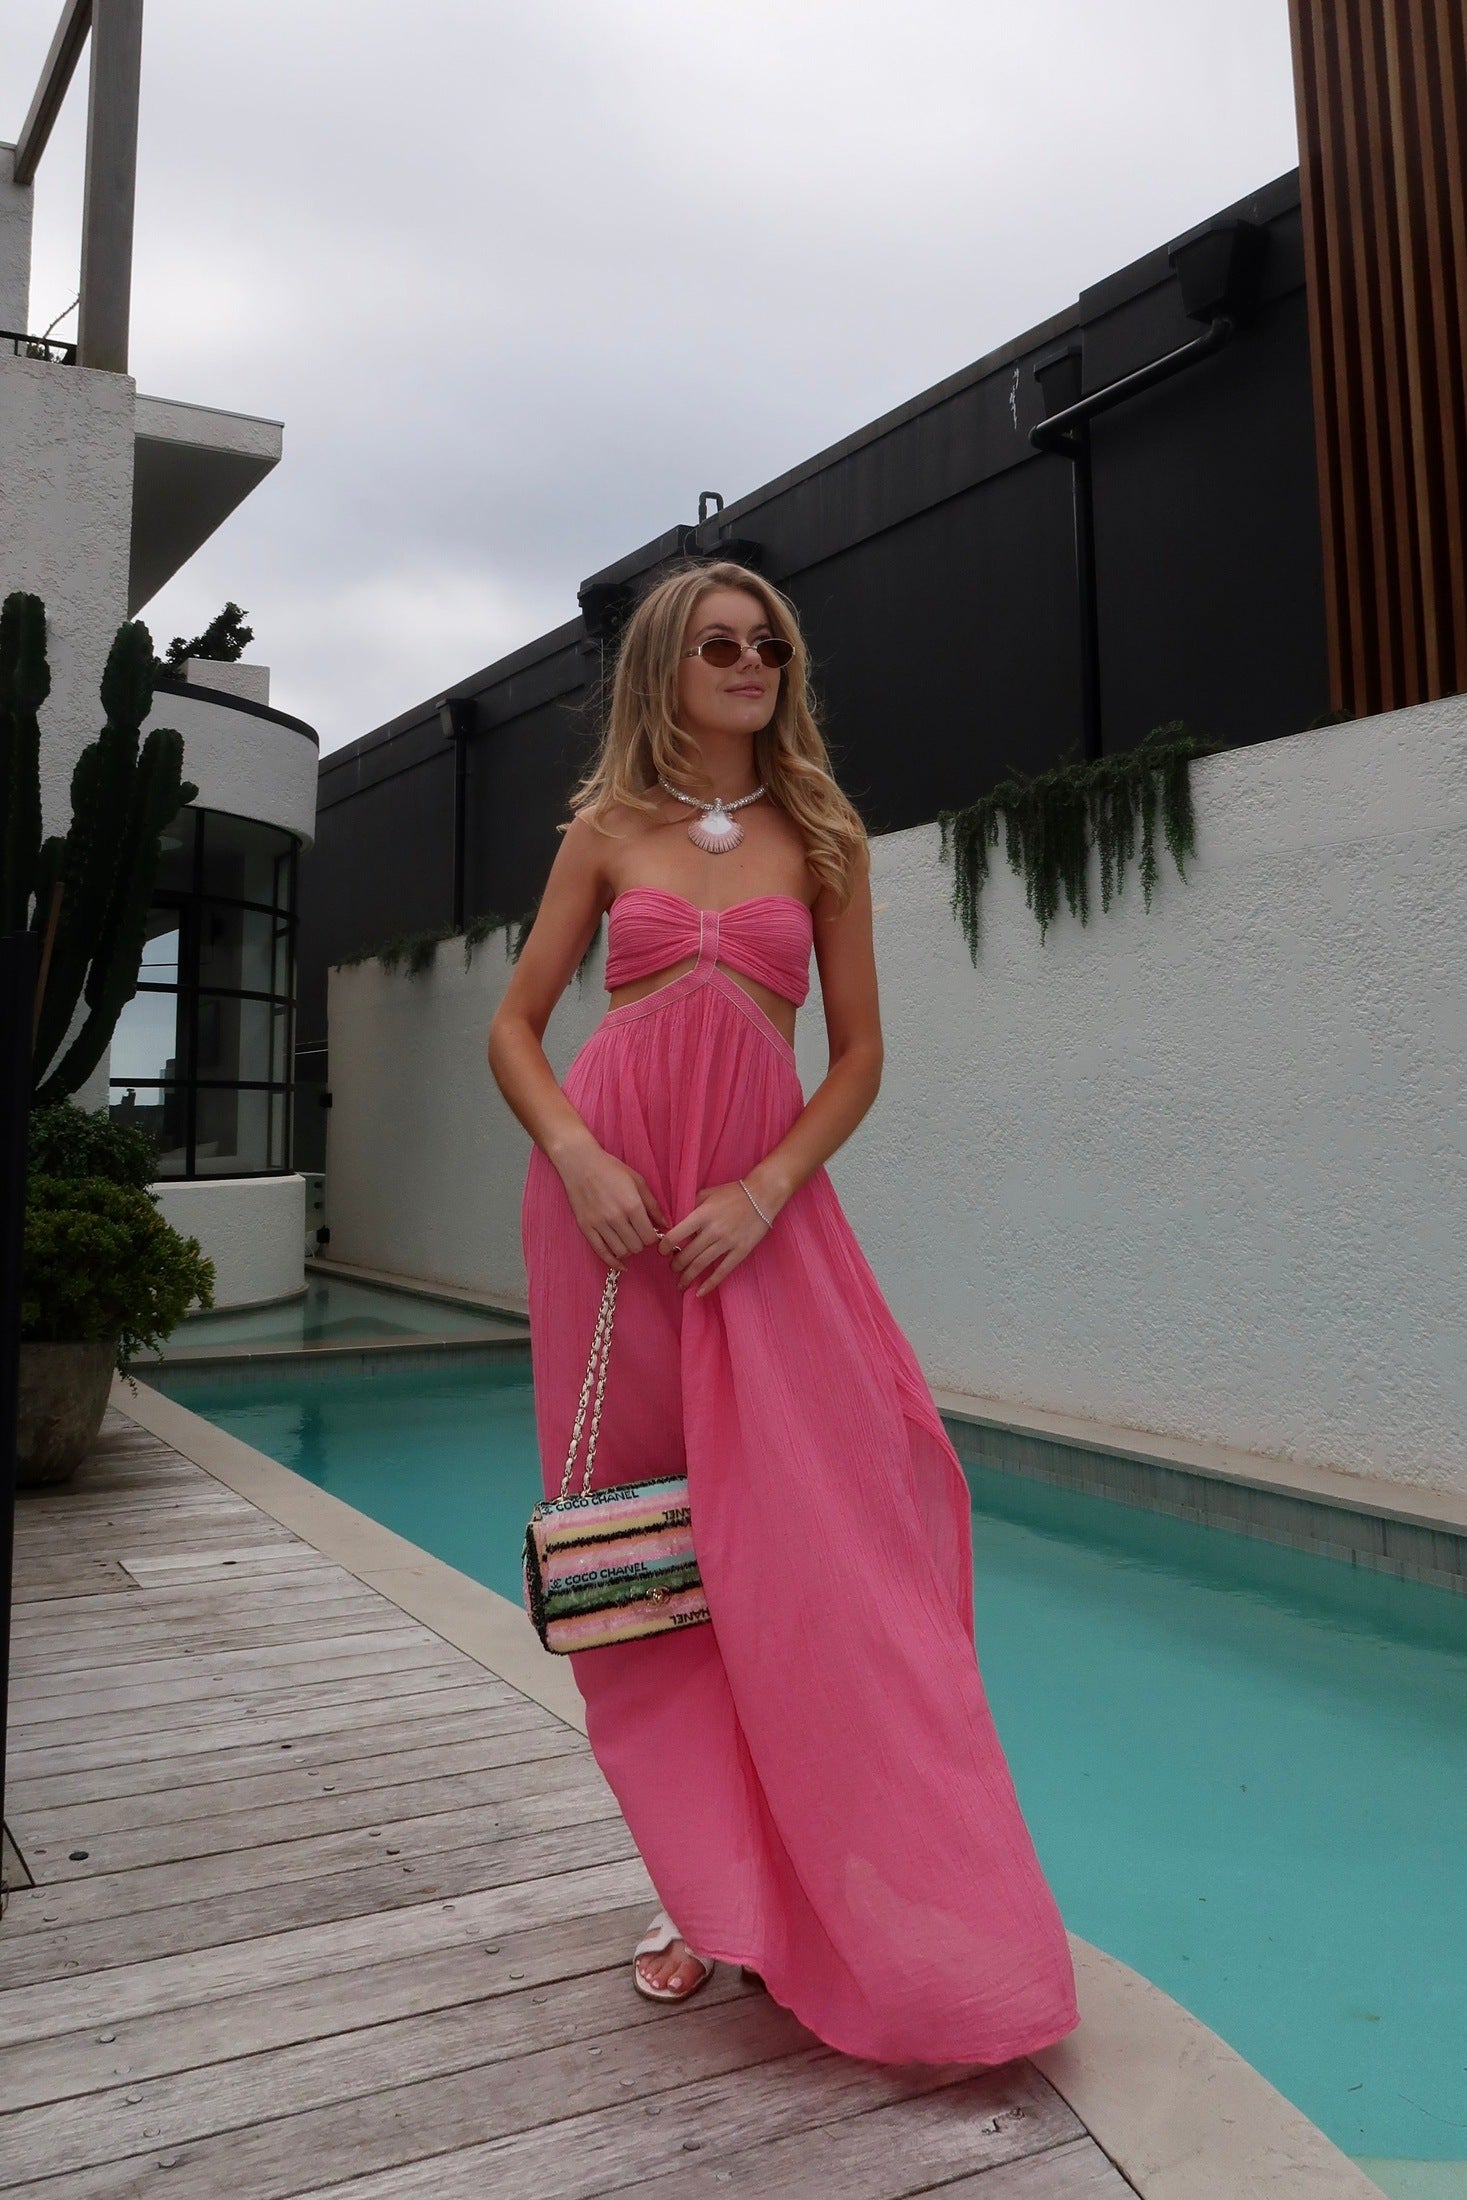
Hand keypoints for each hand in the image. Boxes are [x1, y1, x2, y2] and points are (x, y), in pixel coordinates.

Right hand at [556, 1141, 668, 1268]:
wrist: (580, 1163)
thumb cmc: (611, 1169)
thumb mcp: (638, 1181)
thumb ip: (653, 1205)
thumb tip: (666, 1225)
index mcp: (632, 1205)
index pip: (649, 1237)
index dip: (654, 1238)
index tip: (651, 1232)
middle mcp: (616, 1218)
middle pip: (636, 1247)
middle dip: (641, 1243)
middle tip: (639, 1234)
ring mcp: (599, 1224)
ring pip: (621, 1252)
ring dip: (628, 1250)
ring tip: (628, 1240)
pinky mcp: (586, 1228)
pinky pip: (601, 1253)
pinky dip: (613, 1262)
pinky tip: (620, 1264)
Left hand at [659, 1180, 771, 1296]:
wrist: (763, 1195)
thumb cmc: (733, 1193)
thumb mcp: (707, 1193)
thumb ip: (691, 1207)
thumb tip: (674, 1221)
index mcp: (702, 1214)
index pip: (676, 1234)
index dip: (665, 1246)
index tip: (662, 1251)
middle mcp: (713, 1230)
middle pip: (687, 1254)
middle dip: (676, 1264)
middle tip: (672, 1268)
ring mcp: (727, 1242)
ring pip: (701, 1264)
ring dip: (687, 1276)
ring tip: (680, 1283)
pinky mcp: (741, 1251)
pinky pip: (723, 1271)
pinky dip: (710, 1284)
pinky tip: (699, 1292)